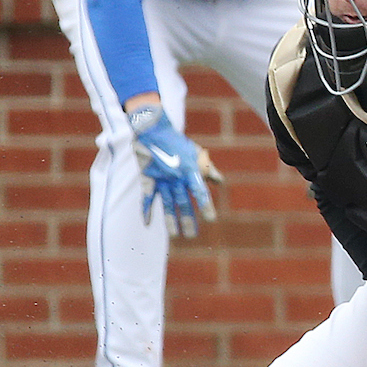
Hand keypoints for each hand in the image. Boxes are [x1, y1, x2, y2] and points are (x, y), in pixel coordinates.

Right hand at [128, 105, 221, 238]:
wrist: (153, 131)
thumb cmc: (178, 143)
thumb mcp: (196, 153)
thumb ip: (208, 169)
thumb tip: (220, 182)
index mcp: (190, 170)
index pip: (200, 191)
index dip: (206, 206)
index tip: (211, 220)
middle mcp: (176, 177)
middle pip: (183, 202)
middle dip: (188, 219)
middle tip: (192, 235)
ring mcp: (161, 179)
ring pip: (167, 203)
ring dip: (171, 221)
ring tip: (176, 236)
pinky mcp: (148, 178)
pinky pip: (147, 197)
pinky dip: (146, 210)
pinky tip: (148, 223)